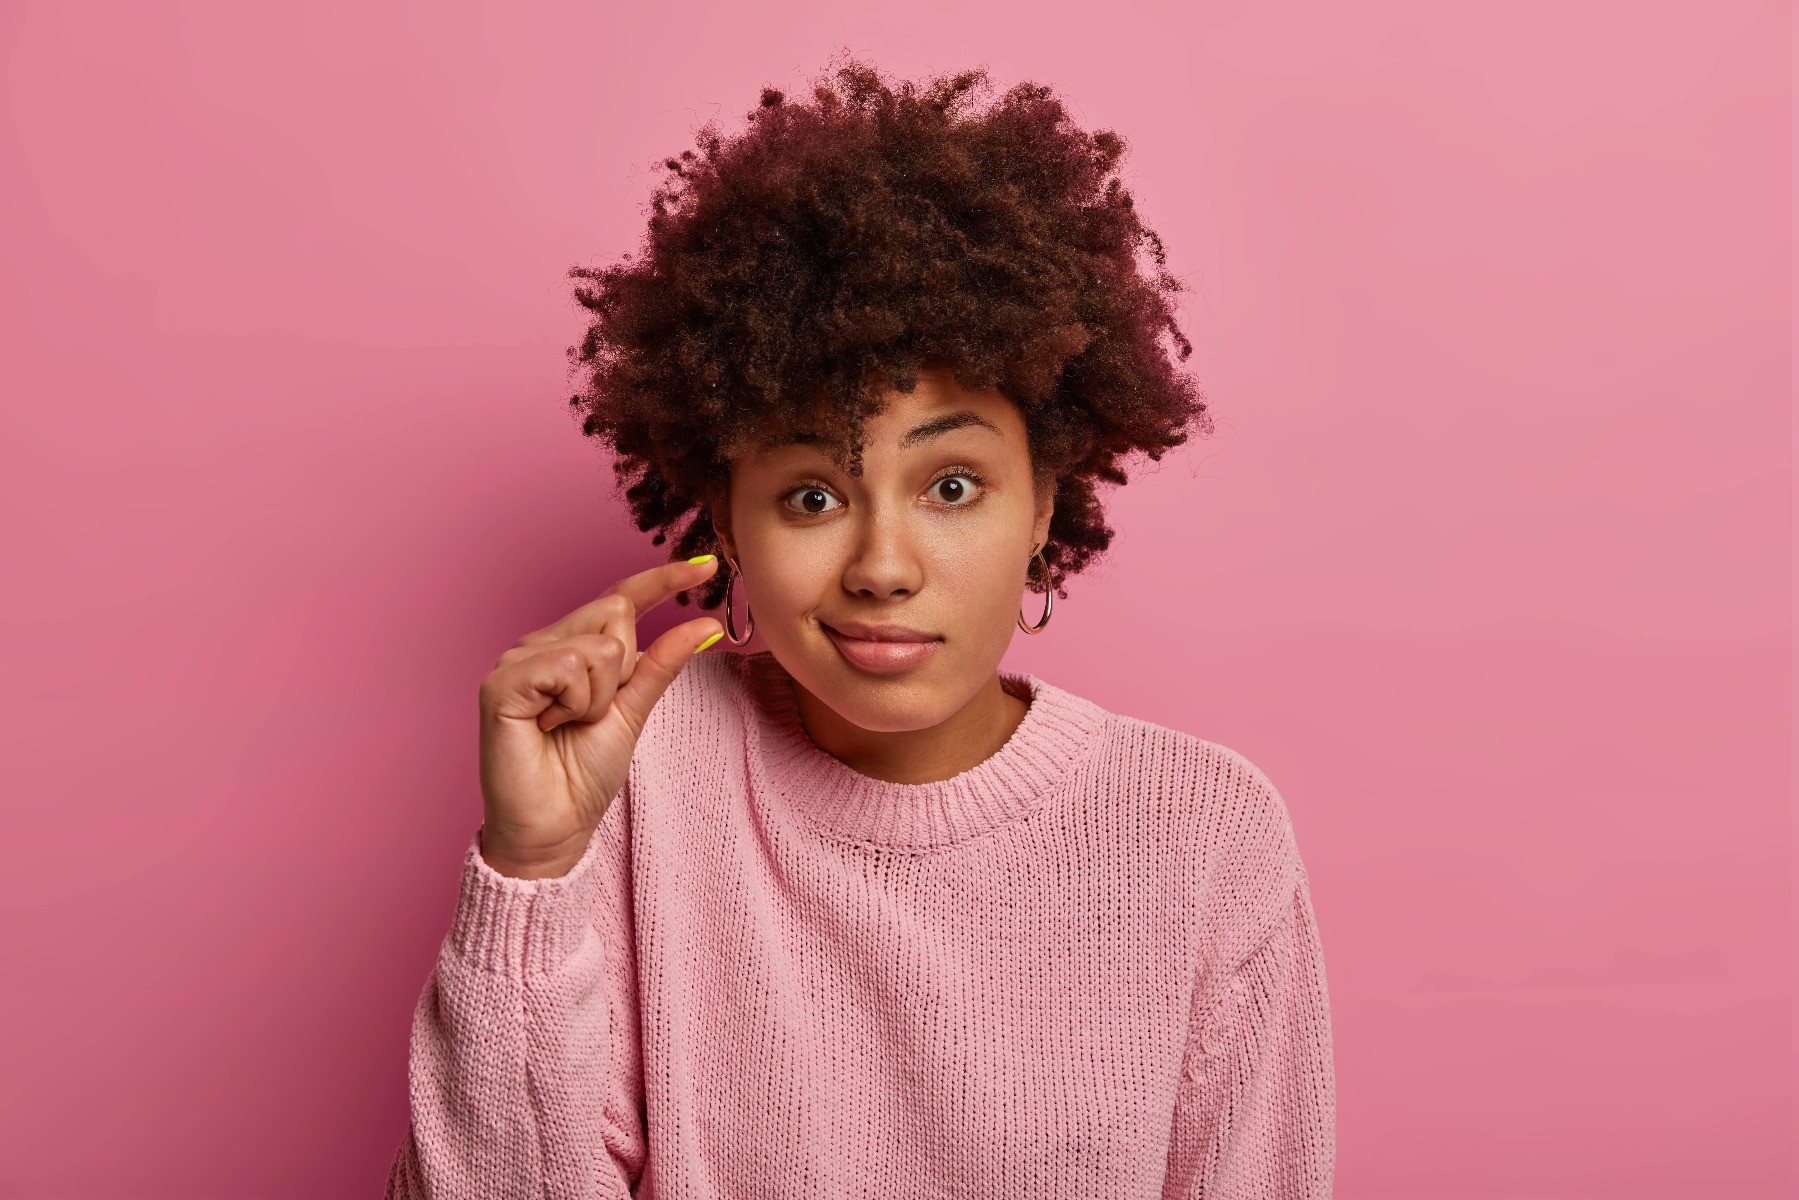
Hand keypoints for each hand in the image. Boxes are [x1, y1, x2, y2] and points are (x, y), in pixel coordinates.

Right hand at [475, 556, 722, 877]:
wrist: (554, 825)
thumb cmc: (583, 774)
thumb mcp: (634, 711)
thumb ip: (662, 664)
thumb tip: (705, 625)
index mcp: (571, 648)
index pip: (619, 598)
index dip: (662, 579)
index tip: (707, 565)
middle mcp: (541, 644)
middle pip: (613, 613)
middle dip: (622, 671)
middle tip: (591, 716)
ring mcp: (517, 659)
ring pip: (597, 643)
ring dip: (599, 696)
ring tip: (566, 725)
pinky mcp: (501, 681)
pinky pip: (568, 665)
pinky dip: (574, 701)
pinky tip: (547, 726)